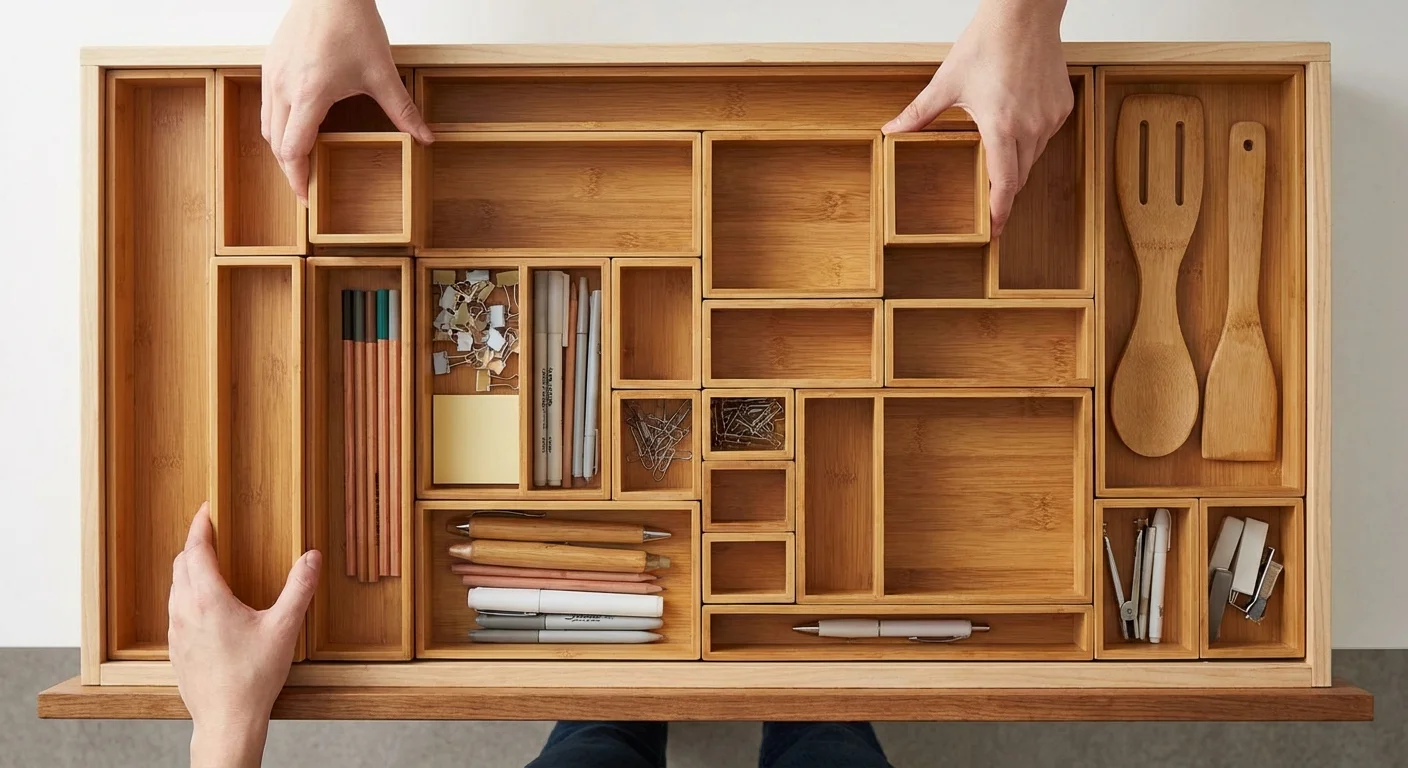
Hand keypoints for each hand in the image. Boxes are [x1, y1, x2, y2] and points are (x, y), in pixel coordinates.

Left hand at [169, 503, 320, 767]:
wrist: (226, 720)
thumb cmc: (253, 678)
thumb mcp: (284, 628)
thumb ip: (299, 589)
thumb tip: (311, 557)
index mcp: (209, 600)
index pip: (196, 550)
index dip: (200, 526)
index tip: (206, 510)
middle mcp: (186, 611)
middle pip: (180, 565)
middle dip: (194, 544)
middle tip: (209, 532)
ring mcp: (176, 632)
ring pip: (174, 588)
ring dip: (187, 569)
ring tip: (207, 564)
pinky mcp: (176, 649)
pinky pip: (175, 610)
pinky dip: (185, 594)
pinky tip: (204, 605)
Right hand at [263, 0, 433, 202]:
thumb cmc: (352, 24)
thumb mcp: (382, 73)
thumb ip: (403, 111)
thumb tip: (426, 138)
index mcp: (309, 95)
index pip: (292, 149)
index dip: (298, 178)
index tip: (307, 196)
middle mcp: (283, 88)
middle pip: (276, 143)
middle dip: (290, 169)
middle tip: (306, 186)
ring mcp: (272, 75)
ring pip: (267, 125)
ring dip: (281, 147)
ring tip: (301, 162)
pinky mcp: (270, 63)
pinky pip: (266, 104)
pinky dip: (277, 124)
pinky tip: (296, 127)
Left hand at [884, 0, 1071, 234]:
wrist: (1024, 14)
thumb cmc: (988, 43)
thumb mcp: (947, 82)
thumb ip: (919, 113)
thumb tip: (892, 131)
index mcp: (1002, 127)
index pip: (1004, 184)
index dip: (1000, 211)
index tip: (995, 230)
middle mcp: (1031, 127)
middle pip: (1020, 175)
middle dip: (1005, 189)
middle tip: (990, 203)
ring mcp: (1050, 117)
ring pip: (1034, 156)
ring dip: (1016, 162)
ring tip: (998, 159)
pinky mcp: (1062, 106)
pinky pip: (1046, 134)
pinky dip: (1031, 138)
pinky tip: (1016, 125)